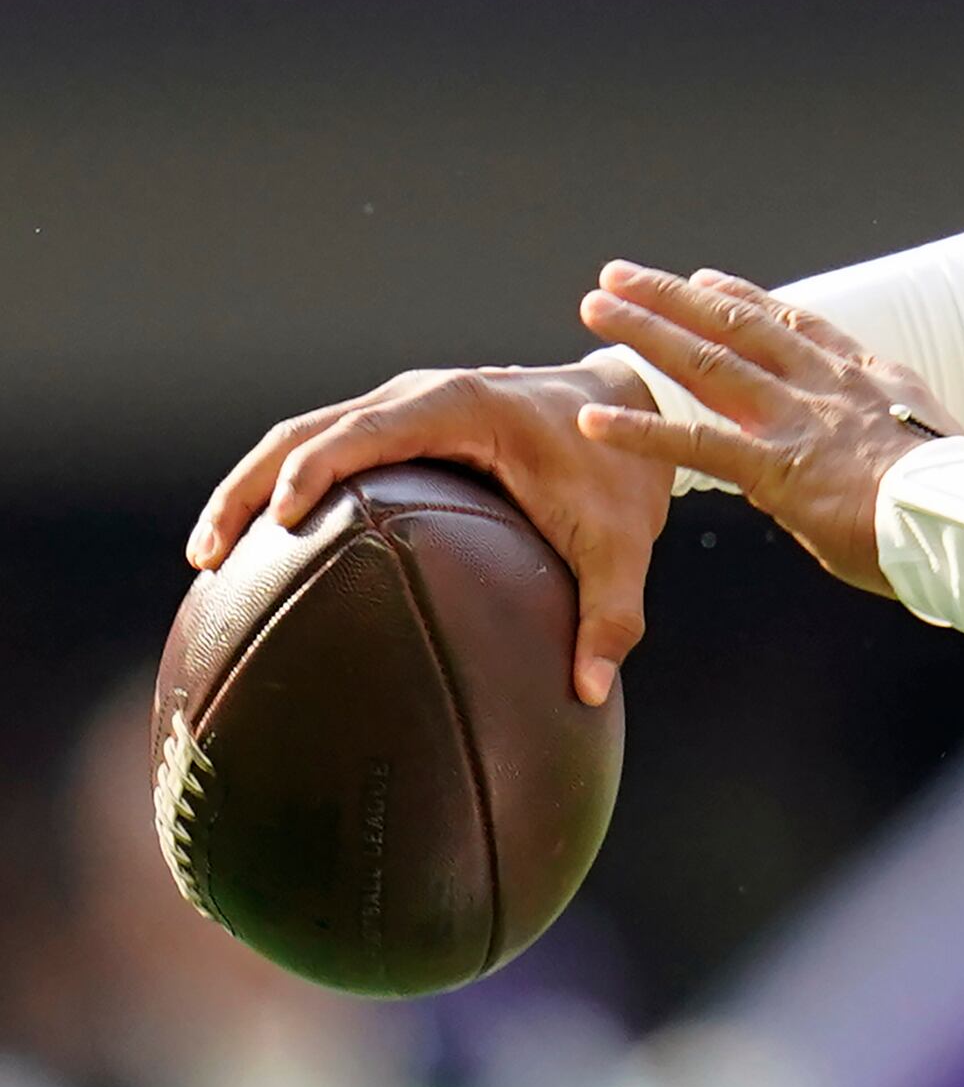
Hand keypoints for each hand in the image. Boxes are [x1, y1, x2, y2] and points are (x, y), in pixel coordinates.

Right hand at [189, 359, 674, 705]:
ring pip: (303, 435)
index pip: (368, 429)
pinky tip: (261, 554)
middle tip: (207, 558)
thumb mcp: (624, 541)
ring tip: (209, 561)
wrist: (632, 401)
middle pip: (307, 430)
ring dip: (251, 488)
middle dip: (250, 488)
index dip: (316, 468)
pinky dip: (285, 487)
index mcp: (464, 406)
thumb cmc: (622, 469)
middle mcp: (422, 394)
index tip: (281, 520)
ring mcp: (406, 405)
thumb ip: (612, 614)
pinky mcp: (403, 423)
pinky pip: (327, 448)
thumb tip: (588, 692)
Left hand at [575, 262, 963, 596]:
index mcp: (867, 376)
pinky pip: (695, 446)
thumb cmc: (959, 502)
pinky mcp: (776, 466)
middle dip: (673, 296)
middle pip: (736, 324)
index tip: (705, 278)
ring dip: (646, 332)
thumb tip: (867, 453)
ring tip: (596, 309)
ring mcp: (797, 420)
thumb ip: (884, 438)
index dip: (744, 297)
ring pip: (708, 362)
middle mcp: (826, 384)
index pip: (794, 323)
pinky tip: (594, 421)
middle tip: (622, 275)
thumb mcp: (928, 446)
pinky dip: (641, 432)